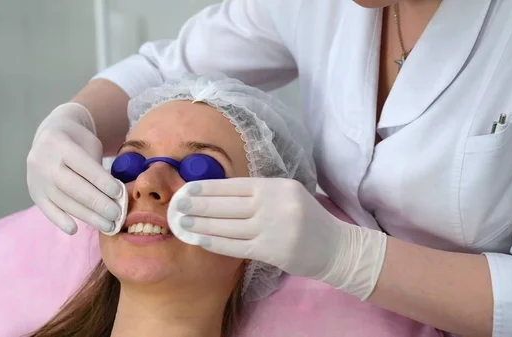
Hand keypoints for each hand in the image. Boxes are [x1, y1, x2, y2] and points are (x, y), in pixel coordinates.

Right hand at [27, 103, 122, 233]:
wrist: (50, 135)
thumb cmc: (78, 142)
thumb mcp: (90, 144)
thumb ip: (98, 166)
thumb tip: (115, 196)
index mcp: (60, 144)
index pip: (83, 165)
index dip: (101, 181)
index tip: (120, 194)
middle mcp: (44, 162)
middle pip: (72, 186)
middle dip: (97, 202)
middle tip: (117, 214)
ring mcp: (36, 178)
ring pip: (62, 201)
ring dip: (87, 216)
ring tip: (108, 225)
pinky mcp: (34, 192)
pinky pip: (46, 209)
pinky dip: (60, 220)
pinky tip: (74, 230)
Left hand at [167, 177, 387, 299]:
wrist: (335, 246)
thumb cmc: (307, 218)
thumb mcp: (287, 195)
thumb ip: (259, 193)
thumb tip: (219, 193)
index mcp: (276, 186)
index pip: (234, 186)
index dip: (208, 188)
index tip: (187, 189)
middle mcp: (274, 204)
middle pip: (226, 205)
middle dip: (197, 205)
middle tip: (176, 205)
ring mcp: (273, 228)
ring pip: (228, 225)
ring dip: (201, 225)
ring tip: (181, 223)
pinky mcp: (272, 250)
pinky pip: (236, 246)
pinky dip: (215, 242)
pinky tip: (200, 239)